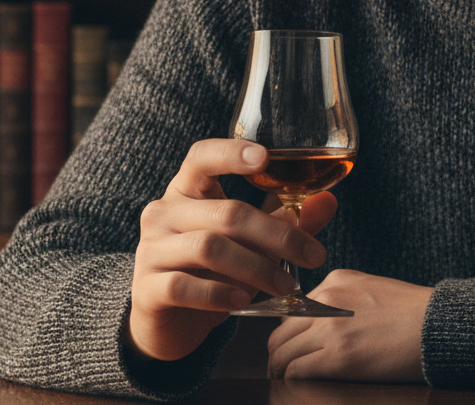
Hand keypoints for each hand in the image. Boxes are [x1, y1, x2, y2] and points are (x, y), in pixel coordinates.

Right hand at [125, 138, 337, 362]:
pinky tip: (242, 300)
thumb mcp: (250, 241)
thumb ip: (285, 218)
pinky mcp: (146, 288)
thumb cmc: (213, 269)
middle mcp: (164, 212)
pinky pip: (184, 286)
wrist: (168, 321)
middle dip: (276, 234)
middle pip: (226, 212)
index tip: (266, 157)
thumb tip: (328, 199)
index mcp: (187, 189)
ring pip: (209, 248)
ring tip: (285, 284)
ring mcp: (151, 249)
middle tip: (313, 255)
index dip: (231, 153)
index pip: (202, 157)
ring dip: (256, 267)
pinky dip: (219, 293)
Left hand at [267, 270, 433, 381]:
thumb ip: (339, 297)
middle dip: (277, 351)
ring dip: (280, 368)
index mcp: (334, 281)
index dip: (287, 330)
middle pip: (281, 330)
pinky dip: (292, 378)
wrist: (435, 325)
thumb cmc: (410, 310)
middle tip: (280, 366)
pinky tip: (298, 382)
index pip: (292, 308)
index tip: (288, 343)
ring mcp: (331, 328)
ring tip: (284, 378)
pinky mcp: (338, 358)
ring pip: (283, 352)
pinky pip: (297, 370)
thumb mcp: (368, 287)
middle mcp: (327, 300)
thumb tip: (315, 317)